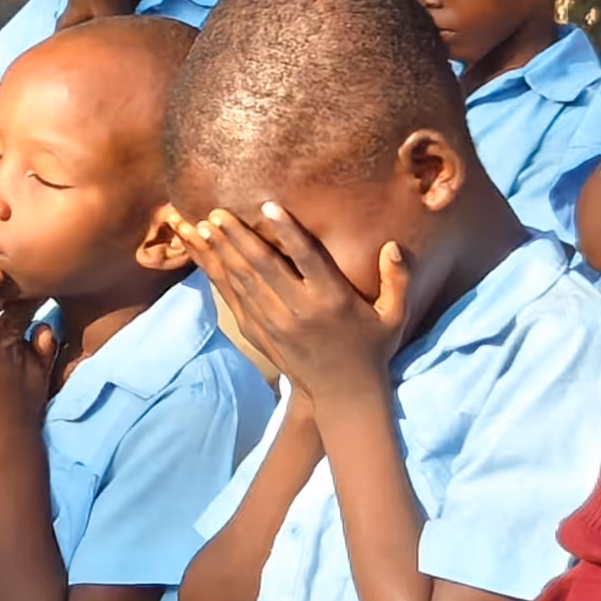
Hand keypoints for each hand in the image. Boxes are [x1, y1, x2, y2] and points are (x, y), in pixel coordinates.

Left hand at [183, 202, 407, 408]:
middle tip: (218, 213)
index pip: (307, 258)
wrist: (342, 393)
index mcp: (332, 299)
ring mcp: (275, 323)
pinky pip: (235, 300)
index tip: (268, 207)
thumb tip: (393, 246)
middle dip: (238, 238)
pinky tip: (206, 257)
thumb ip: (397, 279)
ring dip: (221, 252)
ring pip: (243, 281)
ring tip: (203, 227)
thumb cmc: (372, 349)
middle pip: (264, 266)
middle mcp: (299, 310)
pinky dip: (219, 277)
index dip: (287, 231)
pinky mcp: (260, 333)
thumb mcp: (394, 316)